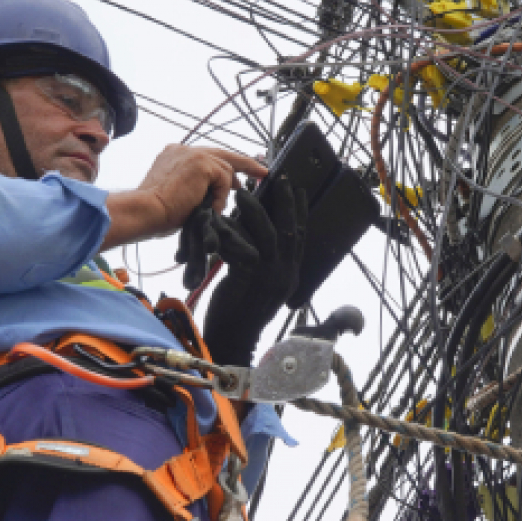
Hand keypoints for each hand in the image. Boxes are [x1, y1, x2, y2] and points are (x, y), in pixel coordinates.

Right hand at [102, 145, 266, 250]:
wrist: (146, 210)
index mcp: (174, 155)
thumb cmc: (156, 212)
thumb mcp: (180, 196)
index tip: (237, 177)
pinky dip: (220, 196)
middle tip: (262, 172)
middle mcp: (183, 149)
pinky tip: (210, 206)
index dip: (225, 167)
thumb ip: (197, 189)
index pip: (207, 157)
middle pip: (223, 154)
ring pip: (224, 170)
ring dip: (222, 193)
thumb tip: (216, 196)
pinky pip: (223, 179)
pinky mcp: (201, 162)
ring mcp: (192, 153)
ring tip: (213, 208)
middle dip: (245, 164)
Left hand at [195, 178, 307, 366]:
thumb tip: (256, 238)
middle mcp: (285, 274)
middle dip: (285, 202)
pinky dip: (231, 231)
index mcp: (290, 275)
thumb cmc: (240, 314)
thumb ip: (263, 264)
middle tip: (279, 179)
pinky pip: (242, 247)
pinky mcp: (250, 279)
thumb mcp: (259, 287)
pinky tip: (222, 219)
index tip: (297, 189)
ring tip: (244, 192)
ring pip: (268, 235)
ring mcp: (270, 277)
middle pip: (290, 230)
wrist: (231, 341)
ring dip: (256, 211)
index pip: (300, 237)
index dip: (299, 212)